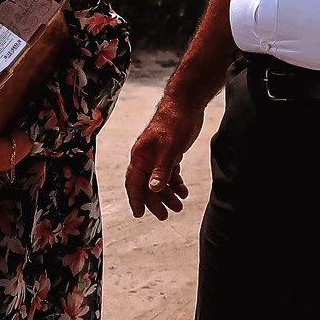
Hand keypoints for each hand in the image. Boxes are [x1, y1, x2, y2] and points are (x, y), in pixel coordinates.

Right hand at [125, 94, 206, 218]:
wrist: (186, 104)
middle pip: (147, 186)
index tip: (140, 214)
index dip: (136, 199)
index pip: (134, 183)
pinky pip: (171, 174)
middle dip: (155, 201)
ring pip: (160, 182)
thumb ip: (161, 169)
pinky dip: (176, 184)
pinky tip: (183, 192)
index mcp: (140, 157)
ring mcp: (158, 157)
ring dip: (168, 195)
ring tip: (179, 207)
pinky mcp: (170, 154)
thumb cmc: (173, 121)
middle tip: (164, 215)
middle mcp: (147, 159)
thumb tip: (153, 189)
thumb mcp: (169, 148)